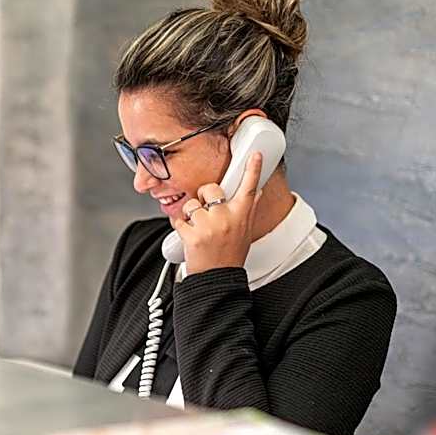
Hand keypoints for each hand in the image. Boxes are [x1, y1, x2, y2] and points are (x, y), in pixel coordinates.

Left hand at [171, 152, 262, 274]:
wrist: (217, 279)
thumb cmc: (230, 256)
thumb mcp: (245, 232)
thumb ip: (248, 210)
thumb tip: (257, 192)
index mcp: (241, 216)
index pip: (249, 187)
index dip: (253, 169)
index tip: (255, 154)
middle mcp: (226, 218)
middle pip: (211, 188)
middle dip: (204, 195)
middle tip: (206, 211)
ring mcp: (209, 226)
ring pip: (191, 204)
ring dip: (190, 214)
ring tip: (198, 229)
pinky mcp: (192, 235)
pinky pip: (178, 220)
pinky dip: (179, 226)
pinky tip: (189, 236)